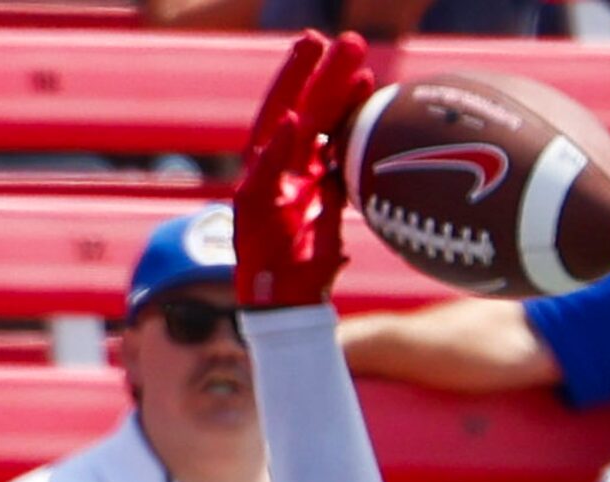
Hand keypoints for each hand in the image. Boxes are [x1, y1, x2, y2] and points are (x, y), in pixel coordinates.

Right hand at [234, 30, 373, 308]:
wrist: (287, 316)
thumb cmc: (307, 274)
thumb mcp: (332, 221)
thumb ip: (337, 187)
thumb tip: (353, 158)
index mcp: (293, 176)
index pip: (315, 125)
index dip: (335, 94)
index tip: (360, 65)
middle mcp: (274, 175)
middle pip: (296, 113)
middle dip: (315, 73)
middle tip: (338, 37)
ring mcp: (260, 191)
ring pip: (275, 129)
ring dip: (294, 88)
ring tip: (313, 53)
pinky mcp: (249, 215)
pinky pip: (261, 175)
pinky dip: (276, 148)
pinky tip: (293, 120)